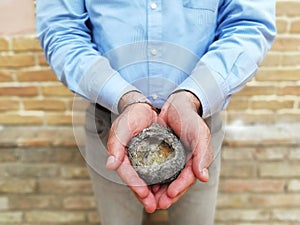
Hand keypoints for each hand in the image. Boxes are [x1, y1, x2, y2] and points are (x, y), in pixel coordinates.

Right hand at [105, 92, 157, 212]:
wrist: (143, 108)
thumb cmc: (130, 117)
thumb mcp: (121, 128)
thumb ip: (115, 146)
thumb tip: (110, 165)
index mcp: (122, 156)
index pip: (127, 173)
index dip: (135, 184)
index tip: (144, 194)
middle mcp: (132, 161)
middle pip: (138, 181)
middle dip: (144, 195)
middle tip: (153, 207)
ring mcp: (143, 160)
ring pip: (148, 179)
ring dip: (154, 192)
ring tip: (162, 203)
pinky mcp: (154, 157)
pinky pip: (157, 171)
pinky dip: (162, 181)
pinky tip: (169, 188)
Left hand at [157, 91, 212, 207]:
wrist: (176, 105)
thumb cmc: (190, 118)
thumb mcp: (199, 133)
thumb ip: (202, 154)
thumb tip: (203, 177)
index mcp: (195, 160)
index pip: (188, 178)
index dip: (180, 188)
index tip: (170, 194)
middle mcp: (184, 162)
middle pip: (176, 183)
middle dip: (168, 196)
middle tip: (157, 204)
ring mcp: (172, 159)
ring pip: (166, 180)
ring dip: (159, 191)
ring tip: (149, 199)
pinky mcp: (162, 154)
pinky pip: (157, 169)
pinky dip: (152, 178)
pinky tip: (145, 183)